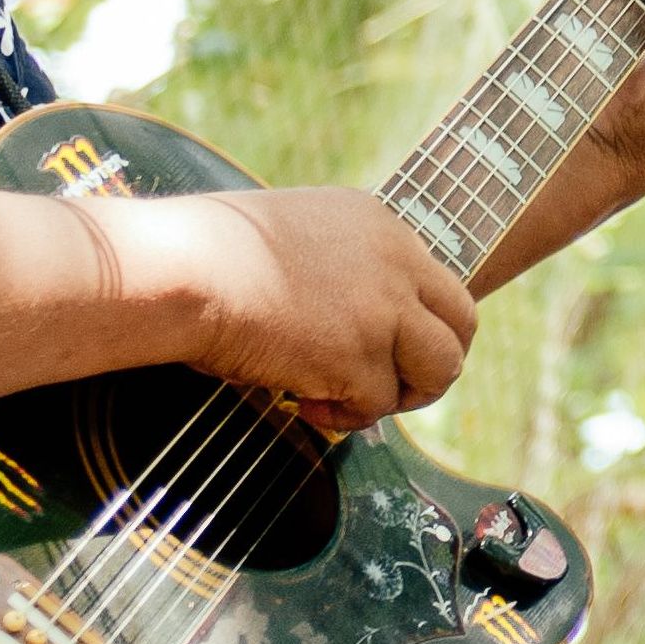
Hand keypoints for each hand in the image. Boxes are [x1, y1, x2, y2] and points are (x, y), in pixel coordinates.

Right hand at [108, 184, 476, 435]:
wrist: (182, 267)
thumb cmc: (207, 253)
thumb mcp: (293, 234)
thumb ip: (337, 265)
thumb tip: (343, 323)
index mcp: (381, 226)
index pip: (436, 281)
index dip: (417, 324)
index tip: (382, 346)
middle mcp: (396, 263)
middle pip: (462, 324)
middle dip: (433, 365)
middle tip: (392, 386)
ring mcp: (382, 311)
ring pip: (441, 369)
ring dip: (401, 396)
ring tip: (351, 401)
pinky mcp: (358, 356)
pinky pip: (376, 405)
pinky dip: (345, 417)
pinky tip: (303, 405)